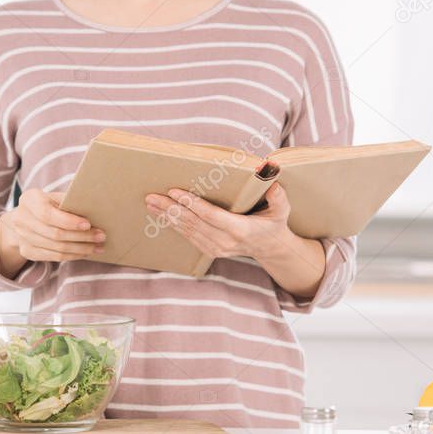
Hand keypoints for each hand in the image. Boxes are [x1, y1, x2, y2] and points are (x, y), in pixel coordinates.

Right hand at [0, 189, 104, 273]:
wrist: (24, 218)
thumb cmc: (47, 204)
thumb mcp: (55, 197)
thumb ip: (69, 202)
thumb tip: (96, 209)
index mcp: (29, 200)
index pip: (48, 214)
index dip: (69, 221)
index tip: (88, 224)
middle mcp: (21, 219)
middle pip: (55, 234)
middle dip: (81, 237)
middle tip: (101, 236)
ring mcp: (22, 238)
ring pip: (56, 248)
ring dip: (81, 249)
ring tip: (98, 247)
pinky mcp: (27, 252)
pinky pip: (54, 257)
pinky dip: (72, 255)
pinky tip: (85, 252)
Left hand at [145, 183, 326, 298]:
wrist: (270, 248)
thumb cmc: (274, 223)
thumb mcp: (282, 210)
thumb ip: (279, 197)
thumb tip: (273, 182)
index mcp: (240, 229)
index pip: (210, 215)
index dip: (191, 204)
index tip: (175, 191)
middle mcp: (225, 241)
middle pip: (193, 223)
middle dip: (171, 208)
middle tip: (152, 196)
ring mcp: (216, 248)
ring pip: (187, 230)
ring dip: (167, 216)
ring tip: (151, 203)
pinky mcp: (210, 250)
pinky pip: (188, 236)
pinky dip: (173, 225)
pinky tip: (161, 215)